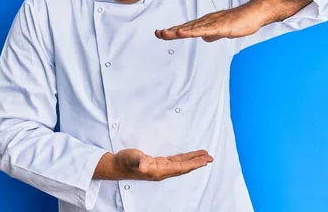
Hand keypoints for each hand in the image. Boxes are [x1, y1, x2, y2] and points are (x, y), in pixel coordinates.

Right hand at [94, 148, 212, 180]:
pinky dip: (184, 158)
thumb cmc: (124, 162)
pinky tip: (188, 157)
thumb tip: (144, 165)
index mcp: (158, 170)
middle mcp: (162, 171)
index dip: (193, 164)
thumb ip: (138, 161)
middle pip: (184, 167)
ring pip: (181, 164)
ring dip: (193, 160)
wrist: (117, 166)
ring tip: (204, 156)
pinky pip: (175, 161)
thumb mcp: (131, 158)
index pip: (180, 168)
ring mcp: (161, 168)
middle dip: (197, 162)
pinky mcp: (158, 164)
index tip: (204, 160)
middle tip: (210, 157)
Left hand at [155, 0, 311, 41]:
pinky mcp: (222, 25)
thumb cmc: (241, 20)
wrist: (256, 11)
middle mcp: (207, 20)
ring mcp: (214, 22)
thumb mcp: (224, 30)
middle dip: (171, 31)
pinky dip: (194, 31)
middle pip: (187, 27)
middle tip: (157, 33)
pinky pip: (206, 30)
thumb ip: (213, 34)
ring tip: (166, 33)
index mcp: (207, 22)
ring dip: (179, 31)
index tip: (161, 33)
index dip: (174, 31)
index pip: (188, 28)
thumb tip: (204, 38)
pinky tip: (185, 34)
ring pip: (193, 28)